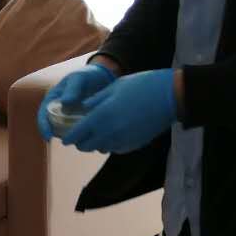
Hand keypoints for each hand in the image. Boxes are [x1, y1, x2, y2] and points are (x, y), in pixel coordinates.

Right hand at [37, 64, 115, 139]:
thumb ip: (72, 88)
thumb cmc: (87, 75)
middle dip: (60, 136)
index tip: (48, 137)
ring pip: (66, 133)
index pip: (43, 115)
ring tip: (83, 140)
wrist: (103, 78)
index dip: (43, 127)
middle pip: (54, 128)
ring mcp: (70, 118)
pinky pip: (79, 133)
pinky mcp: (81, 123)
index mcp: (52, 100)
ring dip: (73, 138)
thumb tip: (64, 102)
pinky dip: (84, 137)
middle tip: (70, 140)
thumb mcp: (79, 78)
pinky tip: (92, 139)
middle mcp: (59, 111)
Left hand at [62, 69, 178, 153]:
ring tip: (98, 133)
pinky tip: (114, 134)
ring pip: (100, 149)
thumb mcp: (114, 87)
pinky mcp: (133, 145)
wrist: (170, 96)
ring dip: (96, 143)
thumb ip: (95, 101)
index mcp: (101, 117)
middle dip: (81, 142)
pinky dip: (110, 144)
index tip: (65, 138)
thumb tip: (83, 109)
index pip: (77, 134)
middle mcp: (108, 133)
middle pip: (86, 146)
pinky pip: (115, 149)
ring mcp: (121, 141)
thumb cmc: (141, 85)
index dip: (69, 138)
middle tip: (81, 135)